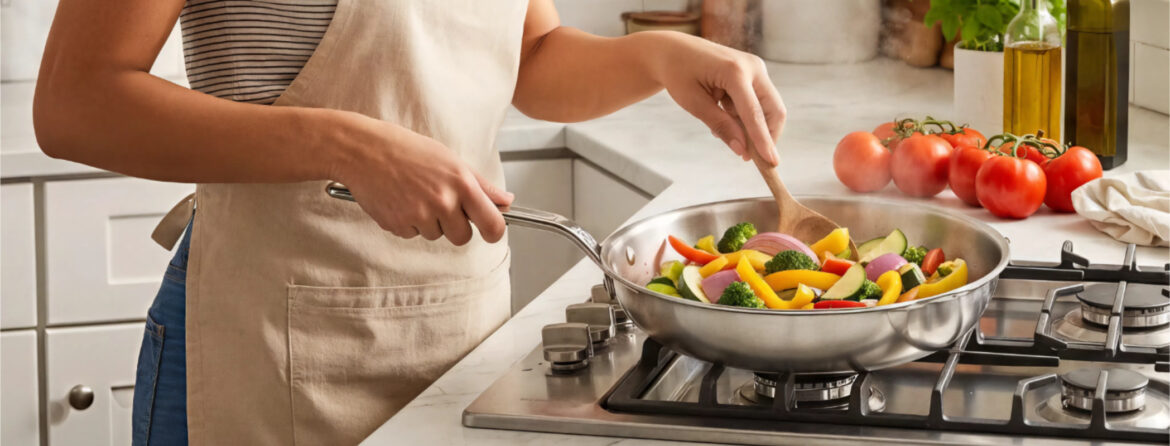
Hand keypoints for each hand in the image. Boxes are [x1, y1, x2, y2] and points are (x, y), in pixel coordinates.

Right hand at [333, 117, 512, 244]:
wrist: (363, 150)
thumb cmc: (406, 149)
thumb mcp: (450, 160)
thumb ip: (481, 185)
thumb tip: (506, 202)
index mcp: (461, 183)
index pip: (492, 224)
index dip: (494, 232)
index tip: (490, 230)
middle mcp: (443, 202)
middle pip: (462, 237)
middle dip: (455, 226)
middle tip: (440, 202)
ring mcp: (419, 216)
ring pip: (436, 235)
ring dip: (429, 222)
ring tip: (414, 194)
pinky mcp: (398, 225)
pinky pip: (412, 234)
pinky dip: (408, 222)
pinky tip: (400, 199)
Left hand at [646, 32, 785, 165]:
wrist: (673, 50)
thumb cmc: (678, 74)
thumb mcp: (694, 103)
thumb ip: (720, 125)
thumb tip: (742, 150)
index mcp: (734, 71)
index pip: (754, 113)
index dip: (763, 140)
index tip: (771, 163)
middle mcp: (752, 66)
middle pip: (774, 110)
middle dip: (767, 136)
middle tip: (752, 159)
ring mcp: (755, 68)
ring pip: (768, 108)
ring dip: (753, 126)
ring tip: (720, 124)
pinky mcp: (754, 73)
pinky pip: (758, 102)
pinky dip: (746, 116)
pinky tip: (722, 112)